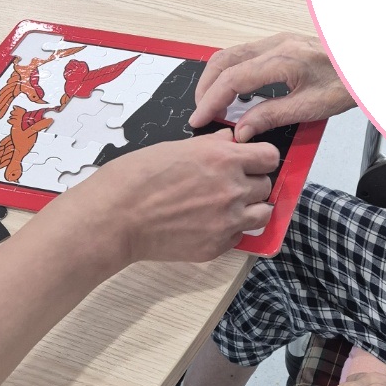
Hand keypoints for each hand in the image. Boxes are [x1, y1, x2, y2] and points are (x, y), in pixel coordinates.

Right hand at [63, 129, 280, 266]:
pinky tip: (207, 224)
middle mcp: (232, 190)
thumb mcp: (175, 147)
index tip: (251, 161)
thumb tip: (230, 140)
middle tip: (229, 184)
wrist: (115, 217)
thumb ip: (211, 145)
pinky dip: (230, 230)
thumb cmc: (136, 177)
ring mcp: (227, 221)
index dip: (260, 158)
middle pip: (265, 185)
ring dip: (249, 208)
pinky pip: (239, 236)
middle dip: (251, 182)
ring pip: (262, 214)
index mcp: (223, 159)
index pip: (269, 156)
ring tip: (227, 207)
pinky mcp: (217, 246)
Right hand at [189, 33, 353, 140]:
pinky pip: (245, 54)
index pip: (233, 79)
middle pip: (224, 61)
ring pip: (232, 54)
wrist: (367, 65)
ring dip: (216, 78)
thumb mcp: (310, 108)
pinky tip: (233, 89)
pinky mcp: (283, 44)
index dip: (211, 101)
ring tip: (211, 103)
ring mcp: (279, 41)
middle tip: (200, 111)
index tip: (200, 118)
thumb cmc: (348, 83)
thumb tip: (241, 130)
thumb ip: (271, 117)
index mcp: (283, 59)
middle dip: (206, 87)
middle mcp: (277, 44)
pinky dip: (231, 71)